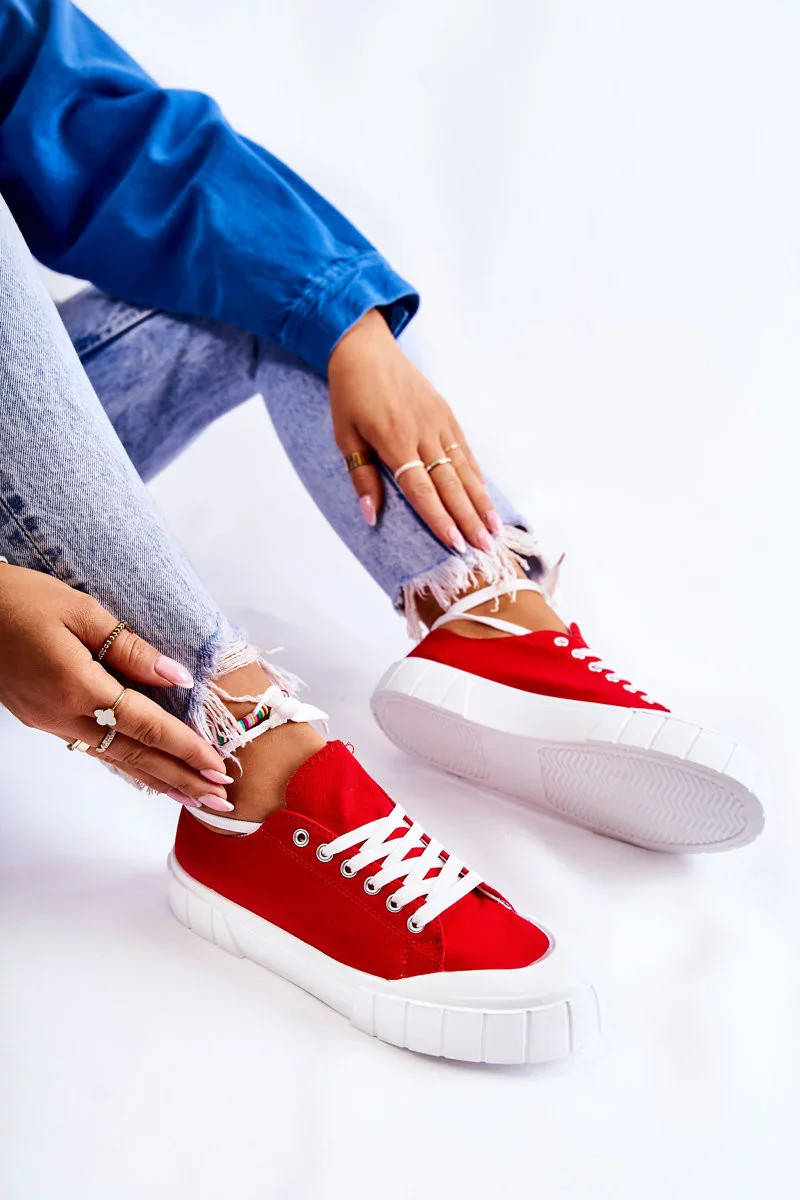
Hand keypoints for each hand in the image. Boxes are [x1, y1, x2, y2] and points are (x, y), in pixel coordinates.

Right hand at [0, 564, 230, 805]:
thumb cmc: (19, 599)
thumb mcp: (82, 611)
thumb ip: (131, 649)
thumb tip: (176, 678)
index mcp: (77, 687)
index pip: (145, 726)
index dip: (186, 748)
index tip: (219, 767)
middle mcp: (63, 716)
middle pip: (133, 756)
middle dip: (180, 779)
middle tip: (219, 800)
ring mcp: (49, 722)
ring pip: (113, 760)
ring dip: (157, 780)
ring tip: (192, 797)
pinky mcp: (42, 719)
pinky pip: (94, 749)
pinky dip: (127, 765)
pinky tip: (146, 773)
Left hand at [328, 309, 501, 551]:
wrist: (366, 348)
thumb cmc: (350, 395)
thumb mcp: (345, 436)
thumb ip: (362, 477)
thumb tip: (371, 516)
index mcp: (394, 441)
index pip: (420, 489)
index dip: (438, 518)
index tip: (455, 543)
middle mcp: (422, 433)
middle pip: (450, 484)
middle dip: (469, 518)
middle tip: (485, 546)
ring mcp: (438, 423)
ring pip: (464, 469)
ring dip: (480, 501)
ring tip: (494, 528)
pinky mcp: (447, 415)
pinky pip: (465, 451)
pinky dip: (477, 476)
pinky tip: (485, 497)